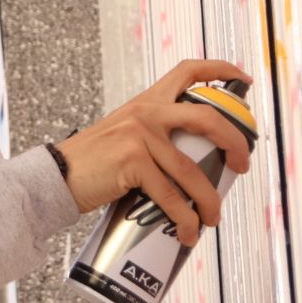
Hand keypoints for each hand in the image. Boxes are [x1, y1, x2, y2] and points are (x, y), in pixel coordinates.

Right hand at [60, 59, 253, 246]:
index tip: (244, 80)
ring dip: (209, 201)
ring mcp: (140, 136)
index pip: (189, 71)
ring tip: (212, 218)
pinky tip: (188, 232)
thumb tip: (194, 163)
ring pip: (192, 171)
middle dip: (235, 144)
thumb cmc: (94, 162)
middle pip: (208, 119)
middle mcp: (147, 111)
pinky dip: (185, 219)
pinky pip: (171, 196)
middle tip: (241, 166)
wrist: (57, 176)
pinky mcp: (133, 162)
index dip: (222, 71)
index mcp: (148, 100)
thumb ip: (155, 136)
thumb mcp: (125, 134)